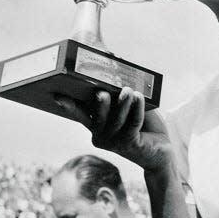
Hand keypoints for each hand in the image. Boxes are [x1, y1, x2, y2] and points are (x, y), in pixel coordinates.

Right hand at [54, 87, 172, 171]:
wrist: (160, 151)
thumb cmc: (142, 124)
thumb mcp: (129, 106)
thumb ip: (120, 91)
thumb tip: (117, 65)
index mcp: (96, 125)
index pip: (80, 114)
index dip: (70, 106)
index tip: (58, 96)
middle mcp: (101, 136)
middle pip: (97, 116)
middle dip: (99, 104)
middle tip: (101, 92)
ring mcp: (115, 143)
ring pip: (117, 120)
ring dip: (123, 103)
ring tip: (128, 90)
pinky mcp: (131, 144)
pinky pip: (133, 123)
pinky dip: (137, 108)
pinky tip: (139, 97)